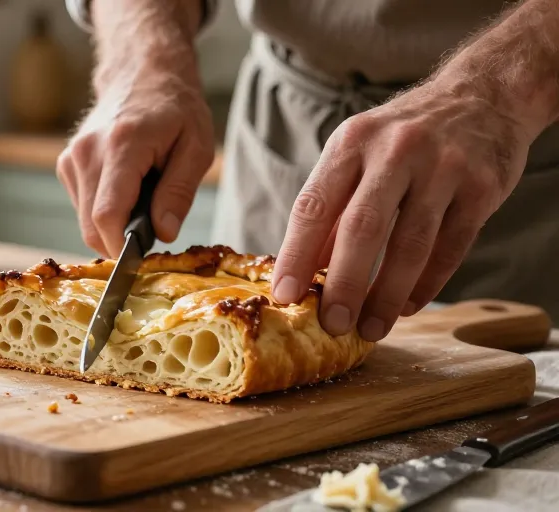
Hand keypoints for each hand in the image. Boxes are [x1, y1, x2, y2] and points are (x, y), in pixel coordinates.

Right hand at [57, 69, 213, 257]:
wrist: (142, 73)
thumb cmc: (175, 108)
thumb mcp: (196, 147)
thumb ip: (179, 192)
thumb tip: (164, 232)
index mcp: (122, 145)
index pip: (107, 215)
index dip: (121, 248)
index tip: (141, 259)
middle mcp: (87, 152)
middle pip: (90, 226)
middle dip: (120, 241)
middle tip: (152, 229)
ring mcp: (71, 158)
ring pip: (84, 220)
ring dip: (112, 225)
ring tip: (141, 200)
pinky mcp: (66, 164)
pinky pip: (81, 206)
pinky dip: (103, 211)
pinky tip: (125, 191)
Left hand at [271, 82, 530, 340]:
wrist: (483, 95)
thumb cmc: (403, 137)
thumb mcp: (358, 154)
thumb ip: (332, 208)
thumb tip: (305, 270)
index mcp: (351, 142)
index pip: (314, 206)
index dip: (296, 255)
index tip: (285, 296)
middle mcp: (394, 150)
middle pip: (362, 228)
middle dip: (344, 284)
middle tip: (332, 324)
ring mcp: (442, 167)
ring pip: (410, 244)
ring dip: (387, 295)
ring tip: (372, 328)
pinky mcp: (481, 186)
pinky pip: (450, 247)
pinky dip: (427, 283)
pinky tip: (407, 305)